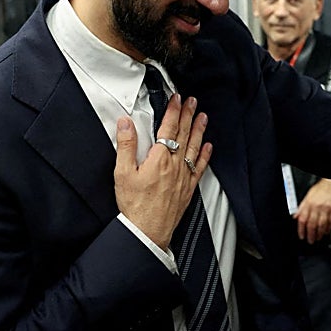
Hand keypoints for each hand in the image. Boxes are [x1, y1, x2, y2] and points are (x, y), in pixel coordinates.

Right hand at [114, 93, 212, 249]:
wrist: (147, 231)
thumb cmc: (135, 206)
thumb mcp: (122, 173)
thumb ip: (126, 146)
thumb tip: (125, 124)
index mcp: (159, 159)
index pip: (169, 128)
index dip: (173, 111)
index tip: (176, 99)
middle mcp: (175, 165)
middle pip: (184, 134)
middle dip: (188, 115)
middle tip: (192, 101)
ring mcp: (184, 177)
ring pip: (194, 147)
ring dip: (199, 130)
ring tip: (203, 117)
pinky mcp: (188, 189)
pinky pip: (199, 167)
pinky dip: (204, 155)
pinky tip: (208, 146)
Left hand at [294, 179, 330, 243]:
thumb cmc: (322, 188)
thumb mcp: (308, 195)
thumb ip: (301, 206)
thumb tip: (295, 216)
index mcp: (309, 203)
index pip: (303, 219)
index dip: (301, 229)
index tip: (301, 236)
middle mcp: (317, 207)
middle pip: (312, 224)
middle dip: (310, 234)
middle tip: (310, 240)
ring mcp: (326, 209)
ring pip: (321, 225)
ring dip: (319, 234)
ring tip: (318, 238)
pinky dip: (328, 228)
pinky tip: (326, 232)